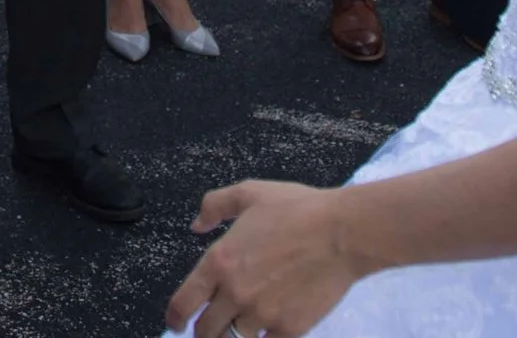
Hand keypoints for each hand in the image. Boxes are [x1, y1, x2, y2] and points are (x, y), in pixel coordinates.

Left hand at [165, 180, 363, 337]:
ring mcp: (262, 314)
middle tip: (209, 328)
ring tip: (242, 324)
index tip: (175, 324)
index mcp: (219, 261)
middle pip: (206, 330)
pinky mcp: (289, 329)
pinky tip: (268, 330)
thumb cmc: (296, 209)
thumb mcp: (249, 193)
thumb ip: (215, 206)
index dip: (174, 318)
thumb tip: (196, 226)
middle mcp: (235, 292)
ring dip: (235, 333)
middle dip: (203, 332)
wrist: (342, 232)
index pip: (183, 303)